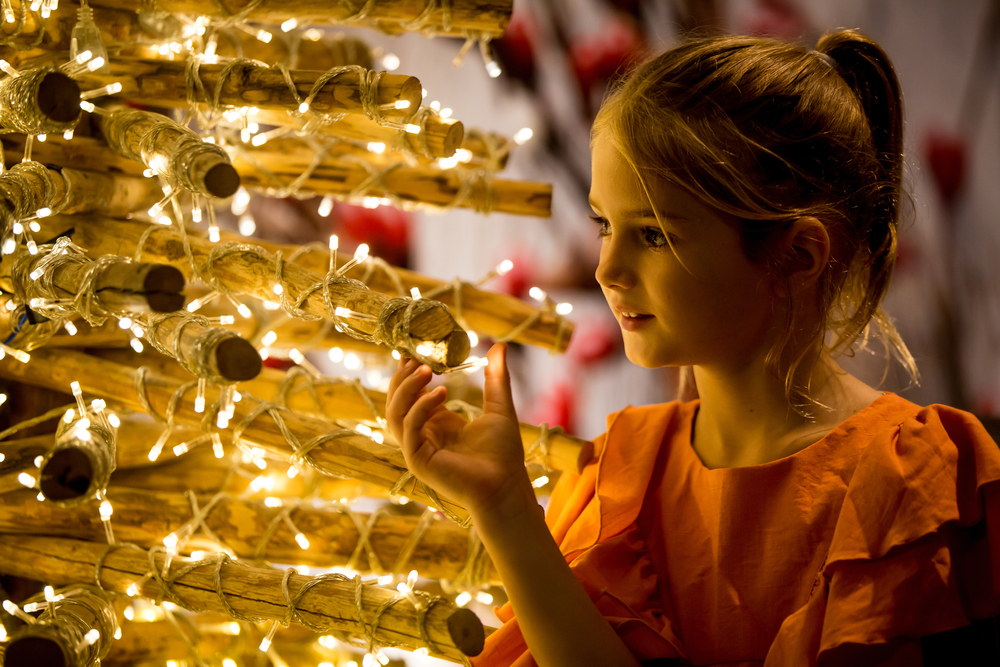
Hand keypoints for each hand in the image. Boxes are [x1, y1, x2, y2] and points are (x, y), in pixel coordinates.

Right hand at [385, 343, 533, 515]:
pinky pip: (409, 427)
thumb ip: (495, 378)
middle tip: (417, 356)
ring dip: (407, 388)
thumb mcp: (498, 407)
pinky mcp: (417, 460)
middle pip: (396, 401)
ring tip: (427, 369)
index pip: (410, 395)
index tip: (414, 350)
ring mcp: (416, 449)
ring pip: (394, 412)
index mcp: (435, 424)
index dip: (408, 373)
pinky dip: (421, 406)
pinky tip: (441, 391)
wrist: (505, 486)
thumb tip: (499, 346)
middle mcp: (421, 435)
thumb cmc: (502, 453)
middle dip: (403, 377)